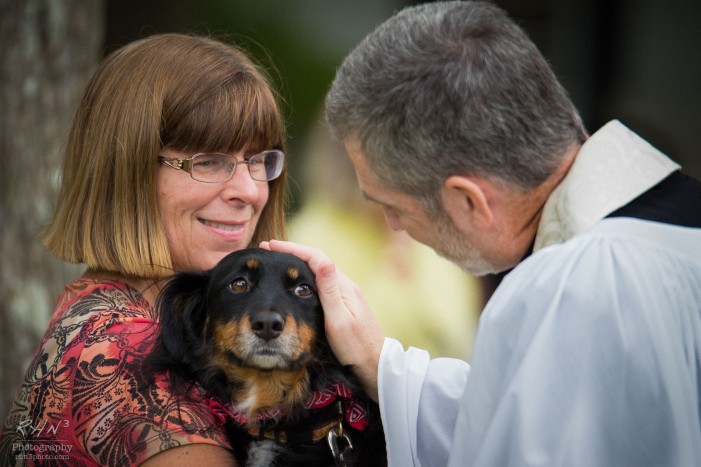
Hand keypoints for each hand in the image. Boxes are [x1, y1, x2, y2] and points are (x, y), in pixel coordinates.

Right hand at [260, 239, 384, 400]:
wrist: (373, 363)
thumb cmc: (355, 346)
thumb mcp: (339, 320)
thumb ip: (330, 292)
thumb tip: (324, 262)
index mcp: (343, 287)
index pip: (316, 258)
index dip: (293, 249)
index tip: (271, 246)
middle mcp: (345, 285)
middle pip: (316, 260)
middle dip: (292, 252)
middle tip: (268, 249)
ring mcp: (345, 294)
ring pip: (319, 269)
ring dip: (298, 261)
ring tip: (277, 260)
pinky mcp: (343, 302)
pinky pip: (321, 281)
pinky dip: (305, 275)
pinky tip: (295, 281)